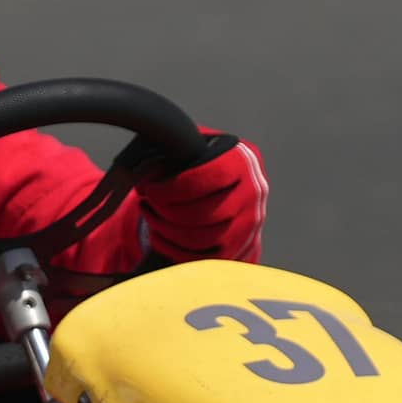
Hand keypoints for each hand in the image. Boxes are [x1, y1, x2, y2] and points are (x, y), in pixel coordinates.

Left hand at [141, 134, 267, 261]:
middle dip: (166, 211)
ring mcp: (252, 222)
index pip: (211, 176)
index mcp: (242, 158)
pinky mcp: (243, 247)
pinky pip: (205, 258)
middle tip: (146, 202)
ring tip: (150, 216)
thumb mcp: (188, 144)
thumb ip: (171, 148)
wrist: (223, 183)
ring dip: (167, 231)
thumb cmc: (195, 158)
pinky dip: (175, 250)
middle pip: (205, 213)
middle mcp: (255, 190)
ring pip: (203, 239)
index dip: (175, 187)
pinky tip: (158, 235)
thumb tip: (146, 169)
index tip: (149, 188)